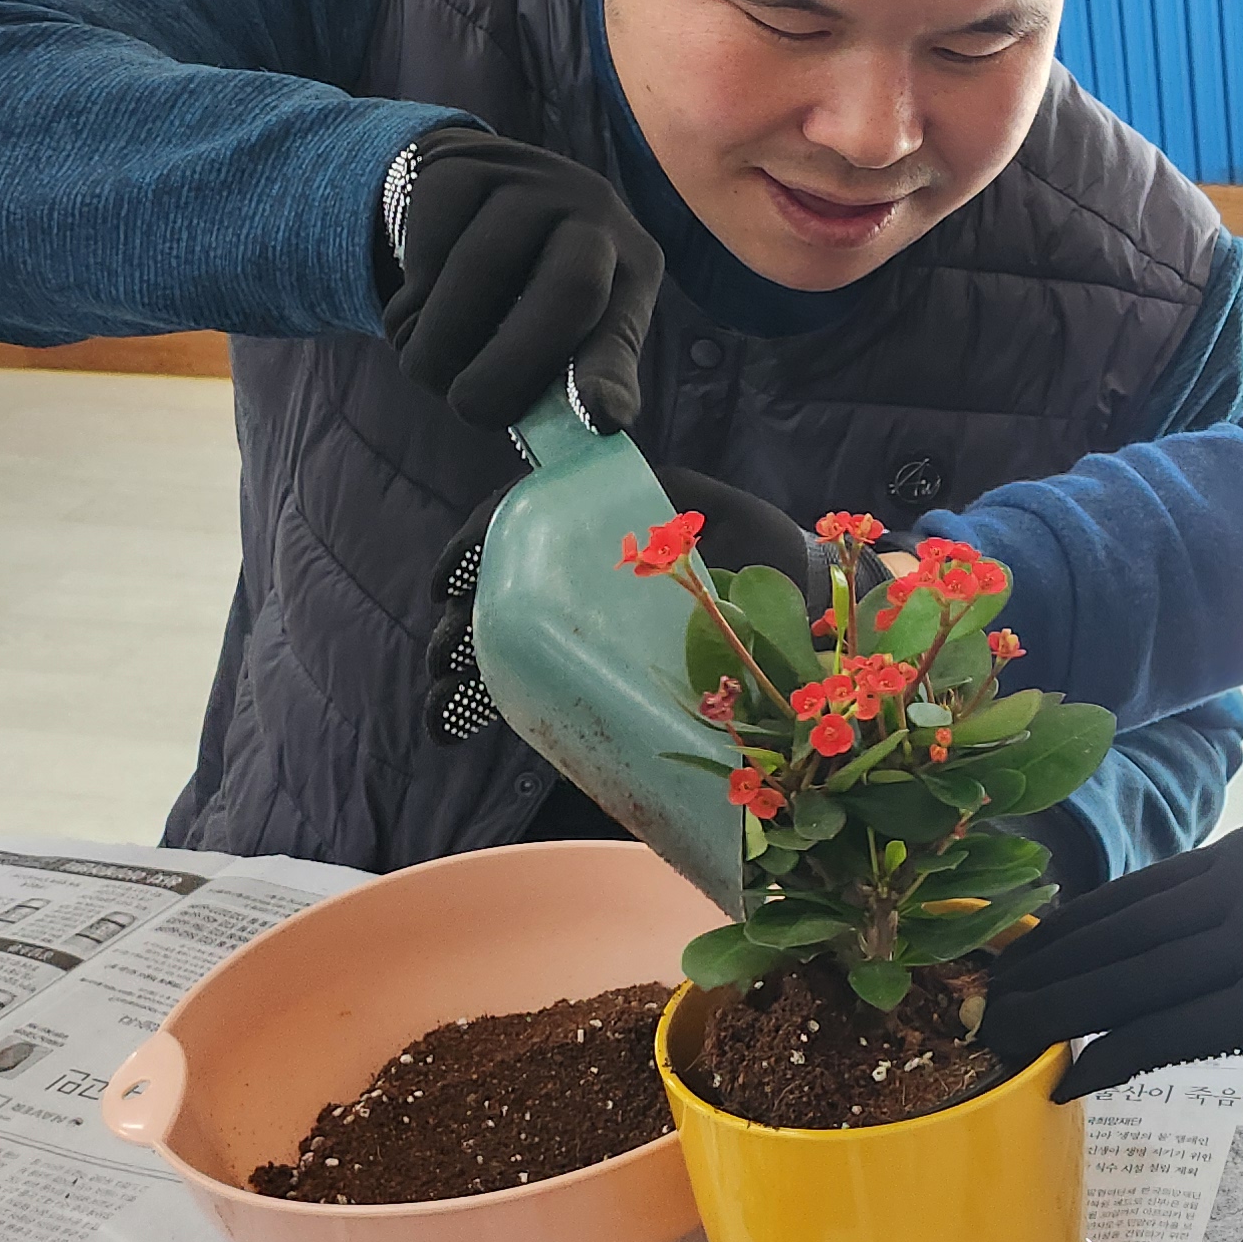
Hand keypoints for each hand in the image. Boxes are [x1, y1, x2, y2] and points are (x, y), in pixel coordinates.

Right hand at [379, 128, 663, 430]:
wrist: (469, 192)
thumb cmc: (522, 287)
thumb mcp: (563, 328)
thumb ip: (569, 378)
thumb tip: (588, 426)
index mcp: (633, 268)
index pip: (625, 327)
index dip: (610, 373)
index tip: (600, 418)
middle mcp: (596, 214)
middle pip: (568, 291)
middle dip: (509, 368)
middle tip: (467, 409)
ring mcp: (533, 181)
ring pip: (481, 271)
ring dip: (438, 340)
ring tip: (424, 364)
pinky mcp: (467, 164)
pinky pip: (429, 242)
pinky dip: (410, 292)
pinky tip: (414, 304)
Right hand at [424, 464, 818, 743]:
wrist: (799, 606)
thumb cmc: (769, 557)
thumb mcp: (734, 524)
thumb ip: (694, 523)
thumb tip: (655, 547)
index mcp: (608, 515)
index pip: (523, 517)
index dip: (478, 543)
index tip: (451, 583)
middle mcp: (585, 562)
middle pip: (501, 581)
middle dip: (459, 620)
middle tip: (443, 660)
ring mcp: (585, 612)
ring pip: (506, 630)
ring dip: (464, 663)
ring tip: (444, 703)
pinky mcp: (592, 656)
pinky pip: (533, 670)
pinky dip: (492, 696)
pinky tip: (454, 726)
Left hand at [978, 821, 1242, 1104]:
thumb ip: (1223, 921)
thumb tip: (1130, 963)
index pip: (1133, 894)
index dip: (1062, 931)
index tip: (1008, 958)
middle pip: (1118, 933)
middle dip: (1040, 972)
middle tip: (977, 1003)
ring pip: (1130, 981)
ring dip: (1055, 1015)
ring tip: (1000, 1041)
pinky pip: (1168, 1032)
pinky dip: (1110, 1059)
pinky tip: (1068, 1080)